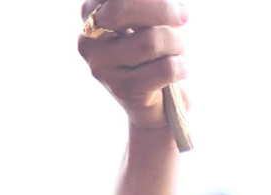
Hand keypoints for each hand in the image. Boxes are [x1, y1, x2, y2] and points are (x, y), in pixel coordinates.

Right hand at [77, 0, 188, 129]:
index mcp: (91, 15)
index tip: (174, 4)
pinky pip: (165, 68)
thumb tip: (176, 4)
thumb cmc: (156, 58)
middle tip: (183, 17)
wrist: (158, 109)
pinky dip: (181, 66)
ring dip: (177, 44)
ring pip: (150, 40)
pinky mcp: (123, 89)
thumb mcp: (151, 24)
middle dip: (161, 10)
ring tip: (178, 52)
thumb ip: (152, 7)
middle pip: (121, 9)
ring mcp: (101, 66)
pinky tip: (181, 69)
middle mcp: (88, 39)